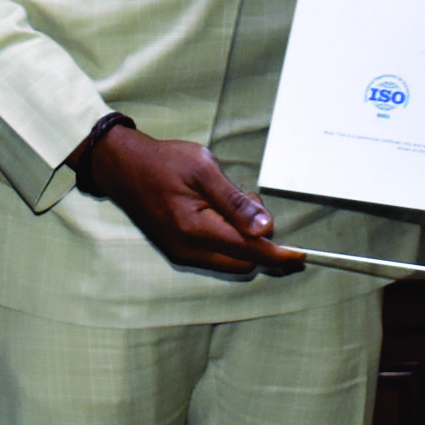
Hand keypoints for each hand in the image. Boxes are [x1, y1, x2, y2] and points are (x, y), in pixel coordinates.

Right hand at [81, 127, 299, 274]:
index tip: (302, 255)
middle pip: (243, 262)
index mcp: (196, 229)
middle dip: (262, 245)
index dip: (279, 254)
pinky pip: (215, 257)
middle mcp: (188, 250)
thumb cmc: (163, 162)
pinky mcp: (177, 251)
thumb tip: (266, 227)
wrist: (122, 167)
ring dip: (245, 244)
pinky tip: (223, 215)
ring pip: (230, 262)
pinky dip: (229, 243)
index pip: (250, 250)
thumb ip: (235, 201)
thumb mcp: (203, 169)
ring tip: (236, 205)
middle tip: (256, 206)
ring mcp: (181, 254)